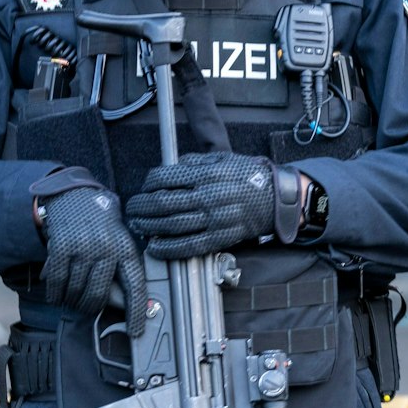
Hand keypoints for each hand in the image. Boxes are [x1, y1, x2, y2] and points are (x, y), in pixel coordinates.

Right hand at [37, 185, 146, 334]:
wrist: (75, 197)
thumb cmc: (100, 228)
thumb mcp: (118, 243)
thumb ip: (119, 270)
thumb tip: (122, 306)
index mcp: (126, 249)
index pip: (135, 287)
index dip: (136, 312)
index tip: (136, 331)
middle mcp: (106, 249)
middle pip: (98, 295)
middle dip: (89, 307)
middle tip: (85, 308)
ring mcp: (82, 248)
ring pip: (76, 291)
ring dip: (70, 301)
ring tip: (70, 299)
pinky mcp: (61, 248)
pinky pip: (57, 281)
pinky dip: (54, 293)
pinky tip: (55, 295)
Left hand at [126, 151, 297, 258]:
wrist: (276, 198)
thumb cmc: (248, 176)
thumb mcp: (222, 159)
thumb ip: (194, 162)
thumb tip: (170, 167)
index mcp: (206, 174)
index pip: (165, 178)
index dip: (148, 183)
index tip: (144, 186)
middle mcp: (207, 196)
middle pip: (162, 203)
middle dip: (141, 206)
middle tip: (132, 208)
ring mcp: (213, 219)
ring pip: (171, 225)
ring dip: (149, 227)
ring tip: (138, 225)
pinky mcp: (219, 238)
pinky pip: (188, 246)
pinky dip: (168, 248)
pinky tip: (155, 246)